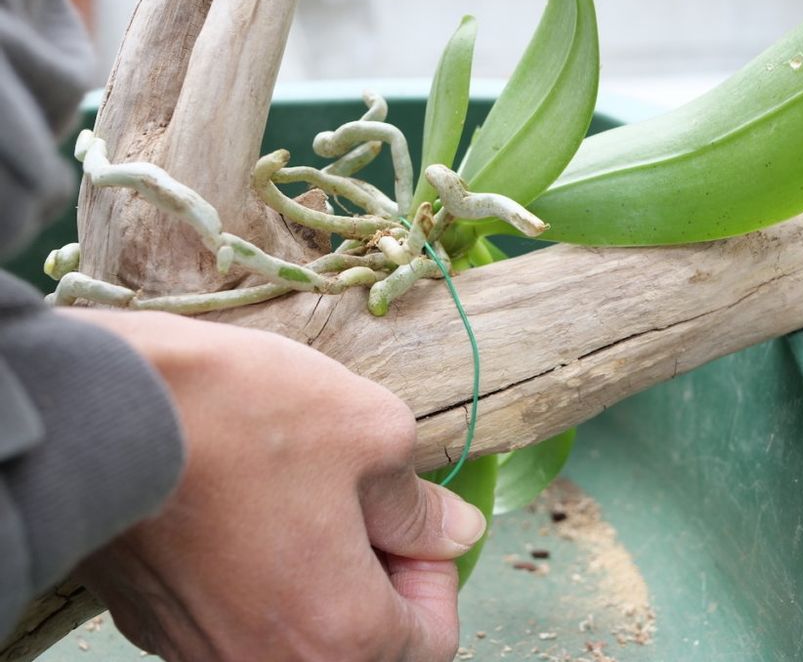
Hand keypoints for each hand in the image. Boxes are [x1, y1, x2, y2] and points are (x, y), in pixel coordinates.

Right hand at [62, 308, 484, 661]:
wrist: (107, 407)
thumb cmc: (245, 416)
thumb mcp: (373, 433)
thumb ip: (422, 505)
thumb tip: (454, 532)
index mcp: (341, 636)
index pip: (431, 641)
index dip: (434, 574)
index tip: (411, 518)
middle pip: (363, 645)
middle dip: (377, 576)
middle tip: (360, 500)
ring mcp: (204, 653)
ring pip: (297, 633)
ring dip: (318, 576)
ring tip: (299, 494)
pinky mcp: (157, 625)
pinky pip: (237, 618)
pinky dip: (259, 577)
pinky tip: (246, 507)